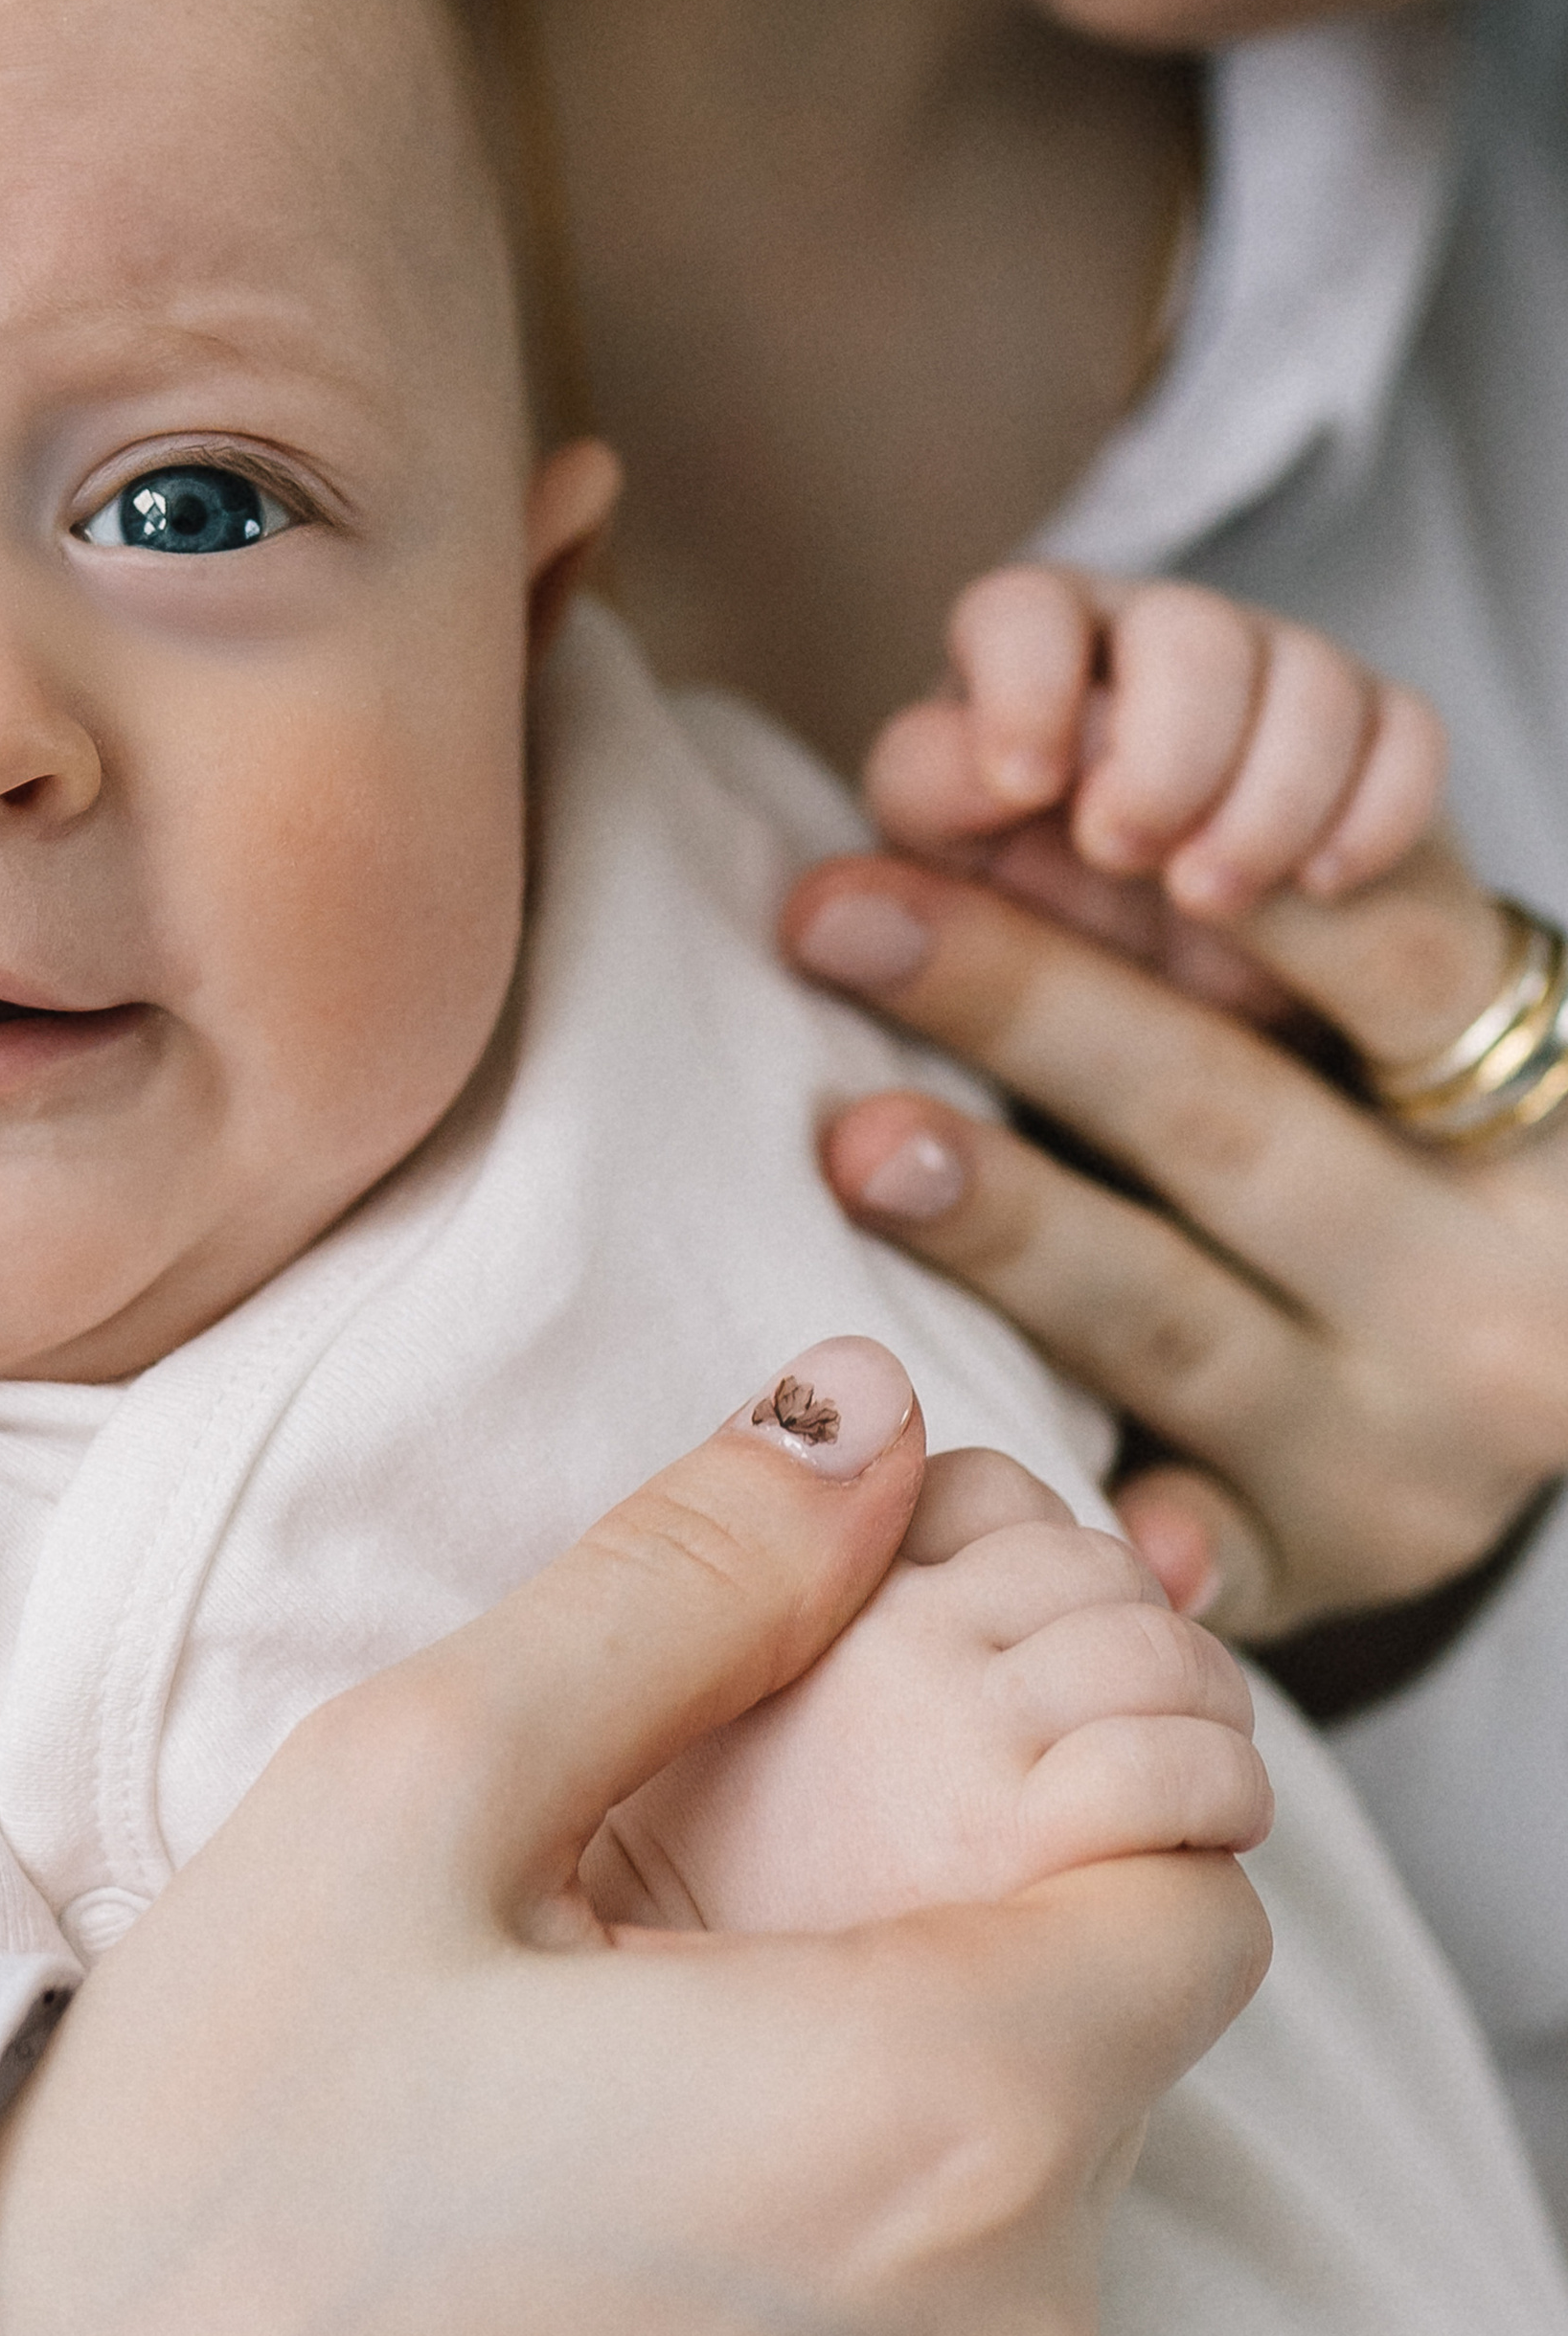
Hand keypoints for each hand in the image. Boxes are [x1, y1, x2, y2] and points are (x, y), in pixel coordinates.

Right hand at [0, 1347, 1266, 2335]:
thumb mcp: (411, 1781)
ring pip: (1015, 2211)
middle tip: (698, 1858)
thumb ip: (686, 1575)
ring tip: (626, 2038)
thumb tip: (858, 1412)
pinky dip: (833, 2270)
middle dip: (953, 1902)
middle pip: (1098, 2039)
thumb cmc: (194, 2167)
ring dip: (882, 2088)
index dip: (1080, 1760)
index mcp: (928, 2121)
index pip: (1194, 1879)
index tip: (901, 1722)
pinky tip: (612, 2221)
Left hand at [786, 837, 1567, 1636]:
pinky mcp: (1314, 1575)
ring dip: (1007, 1227)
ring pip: (1173, 1319)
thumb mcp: (1382, 1018)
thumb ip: (1245, 898)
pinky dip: (1097, 1520)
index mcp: (1537, 1101)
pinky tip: (968, 1483)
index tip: (1032, 784)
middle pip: (1235, 1119)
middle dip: (1024, 1003)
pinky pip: (1188, 1555)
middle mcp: (1491, 1285)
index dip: (1218, 874)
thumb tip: (996, 760)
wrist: (1509, 1371)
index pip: (1387, 961)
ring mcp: (1407, 1455)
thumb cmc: (1388, 1135)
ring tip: (855, 1142)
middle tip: (837, 911)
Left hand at [868, 567, 1445, 921]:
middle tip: (1129, 859)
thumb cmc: (1034, 914)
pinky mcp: (1376, 729)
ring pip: (1308, 671)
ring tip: (1211, 901)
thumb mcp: (956, 873)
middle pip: (1187, 625)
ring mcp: (1275, 674)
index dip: (1026, 683)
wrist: (1176, 994)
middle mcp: (1154, 640)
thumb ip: (940, 803)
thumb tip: (977, 767)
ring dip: (1267, 798)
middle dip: (1167, 753)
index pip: (1022, 607)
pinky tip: (1321, 884)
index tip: (1024, 787)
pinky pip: (1405, 731)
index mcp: (1028, 658)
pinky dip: (1372, 813)